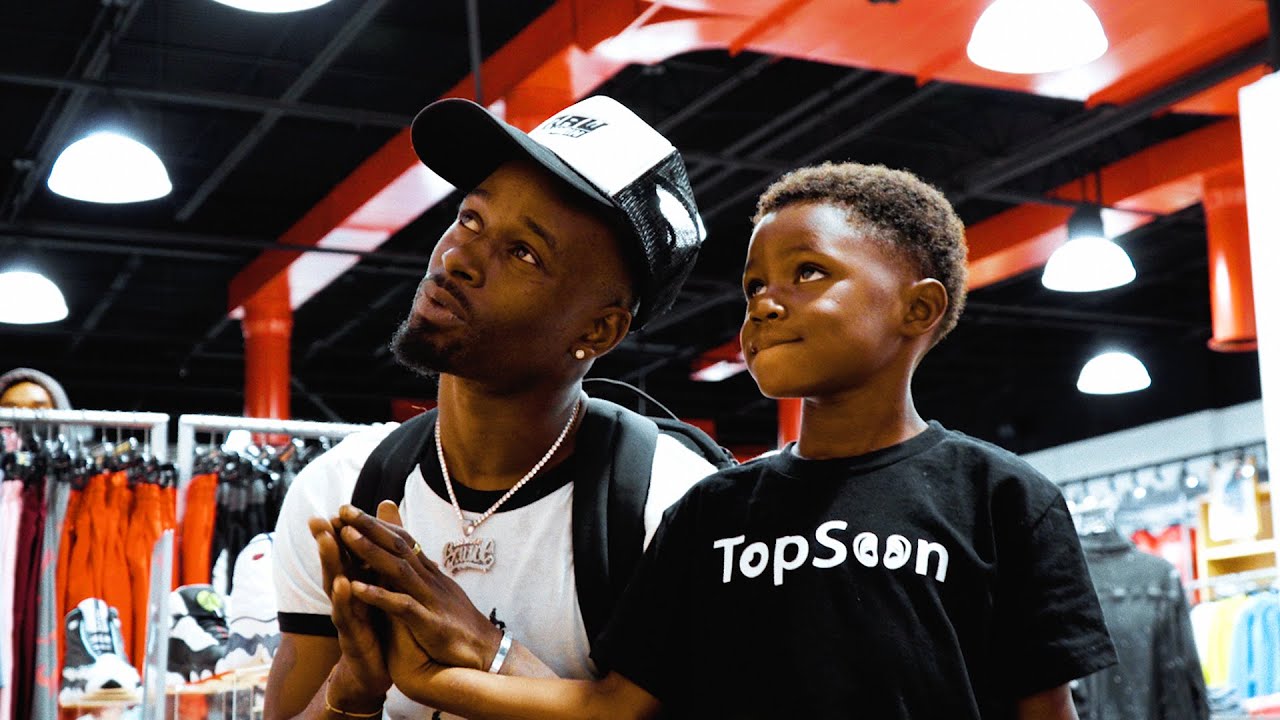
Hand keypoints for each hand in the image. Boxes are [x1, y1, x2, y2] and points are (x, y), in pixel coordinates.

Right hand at [308, 518, 390, 710]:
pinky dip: (345, 599)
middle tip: (319, 518)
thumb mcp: (375, 591)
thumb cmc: (373, 625)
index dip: (341, 531)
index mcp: (354, 583)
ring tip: (327, 540)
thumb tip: (378, 532)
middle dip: (326, 540)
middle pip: (334, 564)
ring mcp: (346, 616)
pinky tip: (344, 584)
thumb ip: (374, 564)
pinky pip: (347, 616)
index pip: (346, 554)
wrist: (372, 670)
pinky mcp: (352, 637)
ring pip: (334, 586)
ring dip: (329, 562)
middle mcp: (345, 597)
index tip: (337, 506)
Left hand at [337, 501, 503, 670]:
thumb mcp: (438, 591)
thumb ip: (420, 571)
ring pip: (398, 569)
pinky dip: (379, 596)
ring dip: (371, 551)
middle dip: (370, 526)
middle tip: (343, 509)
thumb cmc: (457, 622)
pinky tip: (355, 588)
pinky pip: (401, 606)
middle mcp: (429, 579)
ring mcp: (430, 598)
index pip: (402, 539)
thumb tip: (407, 553)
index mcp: (429, 572)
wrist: (486, 650)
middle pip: (398, 546)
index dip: (378, 523)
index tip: (352, 510)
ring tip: (346, 536)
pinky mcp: (429, 623)